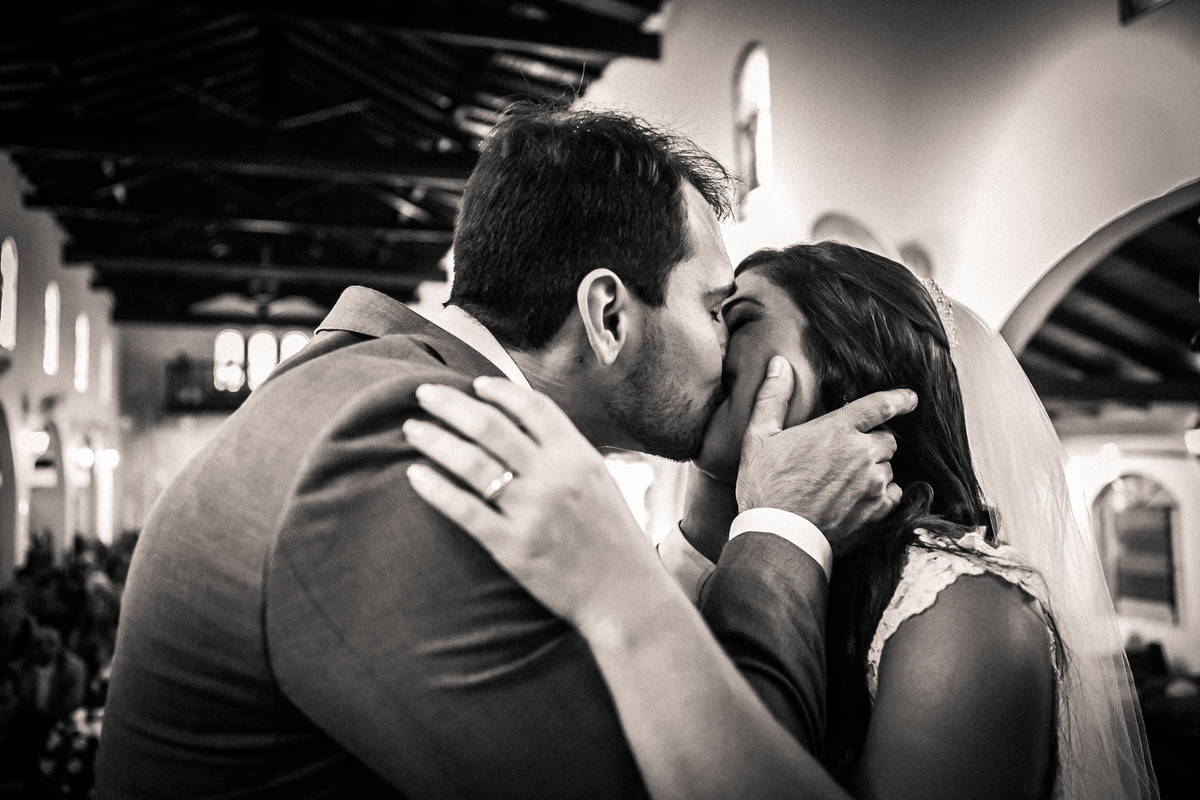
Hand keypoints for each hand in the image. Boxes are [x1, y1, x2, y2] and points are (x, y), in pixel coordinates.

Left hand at [402, 377, 668, 632]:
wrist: (625, 595)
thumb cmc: (613, 540)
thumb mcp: (599, 483)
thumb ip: (566, 455)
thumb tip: (527, 428)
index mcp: (578, 456)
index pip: (532, 407)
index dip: (499, 391)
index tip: (473, 384)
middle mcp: (554, 476)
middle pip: (491, 426)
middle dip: (451, 404)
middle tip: (423, 393)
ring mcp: (532, 511)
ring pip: (472, 463)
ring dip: (436, 440)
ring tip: (412, 429)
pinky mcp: (513, 546)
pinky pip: (465, 509)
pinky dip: (436, 488)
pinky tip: (415, 475)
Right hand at [736, 356, 916, 555]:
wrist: (778, 536)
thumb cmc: (764, 486)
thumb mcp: (759, 437)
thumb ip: (773, 397)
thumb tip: (779, 364)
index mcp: (836, 429)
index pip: (879, 405)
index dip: (899, 399)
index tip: (911, 399)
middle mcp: (862, 453)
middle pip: (886, 440)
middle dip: (872, 444)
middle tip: (847, 457)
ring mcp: (873, 484)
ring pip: (887, 468)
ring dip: (874, 471)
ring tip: (846, 484)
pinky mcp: (878, 512)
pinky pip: (892, 495)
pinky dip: (881, 496)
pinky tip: (858, 501)